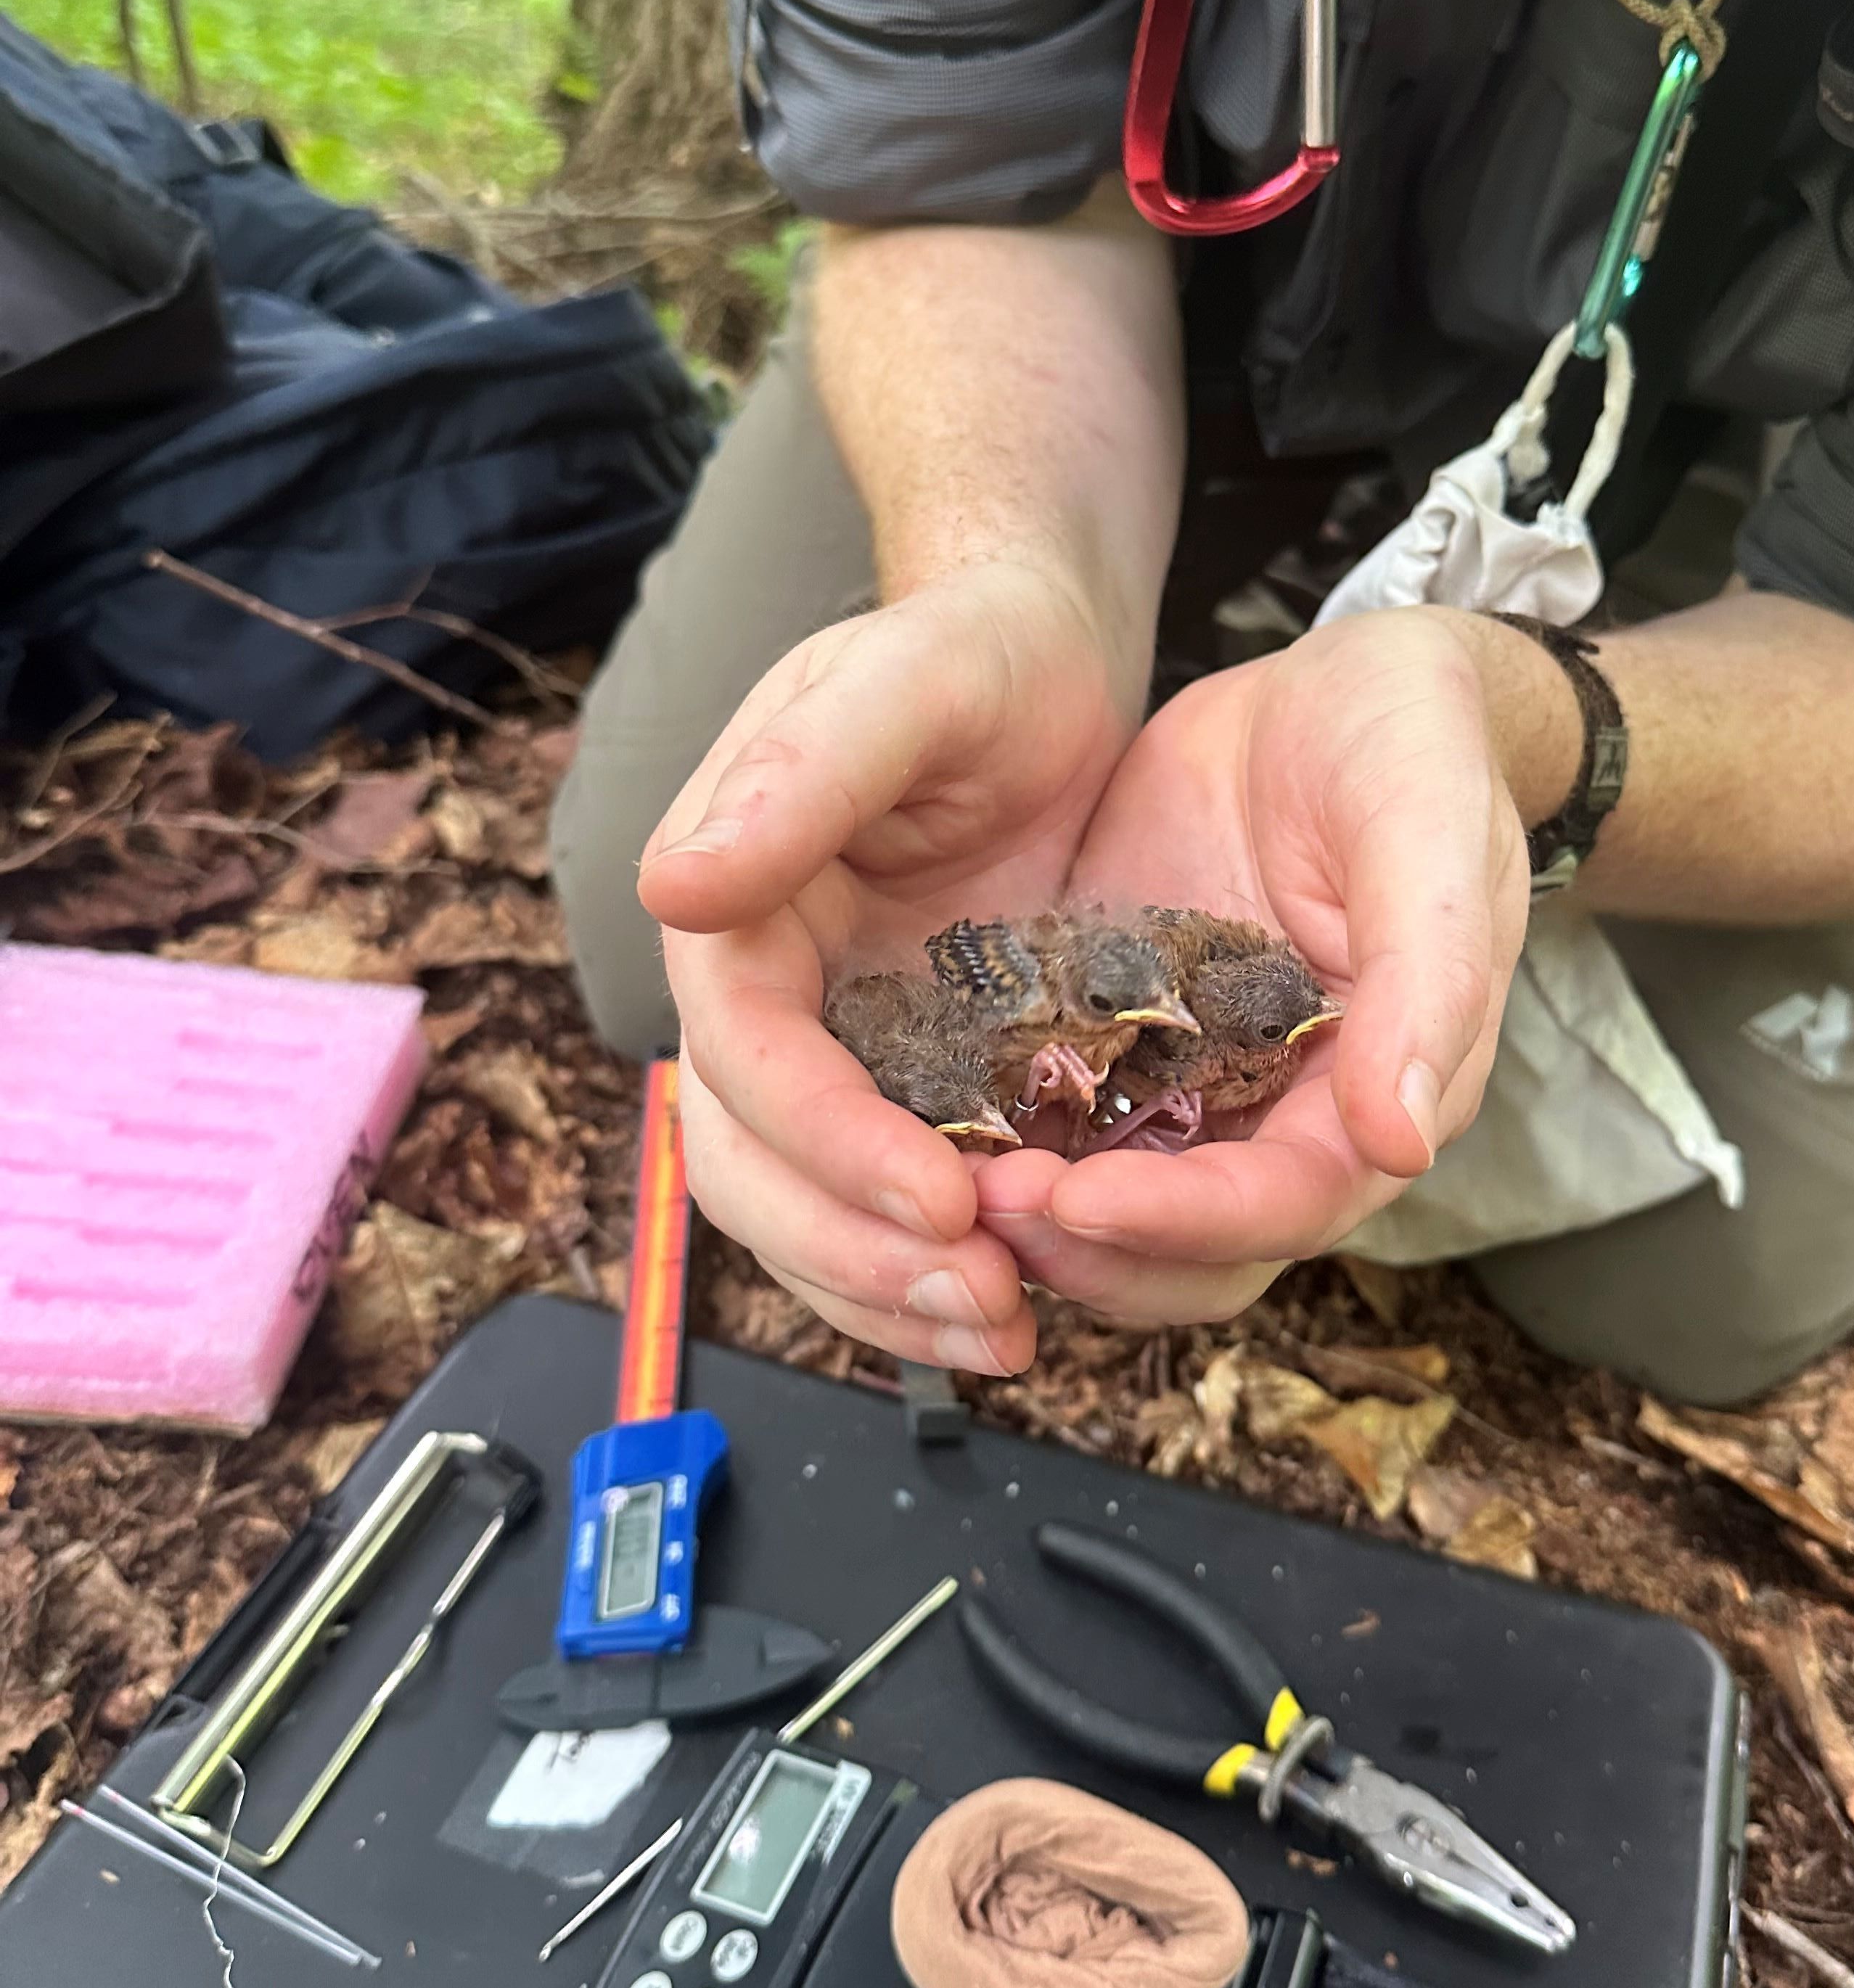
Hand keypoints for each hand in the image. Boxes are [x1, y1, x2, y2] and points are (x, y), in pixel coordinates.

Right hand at [637, 559, 1140, 1374]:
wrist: (1043, 659)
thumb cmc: (976, 652)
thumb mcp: (905, 682)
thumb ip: (798, 775)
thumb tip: (675, 886)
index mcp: (734, 905)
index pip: (744, 1057)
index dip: (827, 1142)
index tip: (940, 1201)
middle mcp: (763, 992)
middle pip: (751, 1165)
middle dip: (851, 1253)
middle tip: (983, 1300)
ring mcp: (832, 1046)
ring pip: (802, 1214)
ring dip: (885, 1297)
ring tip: (1005, 1335)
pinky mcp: (909, 1080)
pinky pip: (880, 1208)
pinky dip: (923, 1275)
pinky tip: (1013, 1309)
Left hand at [968, 610, 1535, 1323]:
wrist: (1334, 689)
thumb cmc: (1408, 744)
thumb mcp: (1429, 830)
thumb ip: (1430, 979)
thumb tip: (1401, 1142)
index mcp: (1382, 1089)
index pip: (1289, 1205)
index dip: (1185, 1220)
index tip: (1079, 1202)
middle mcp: (1288, 1115)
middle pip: (1192, 1250)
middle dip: (1088, 1247)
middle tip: (980, 1202)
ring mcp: (1196, 1083)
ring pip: (1116, 1216)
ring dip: (1034, 1222)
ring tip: (939, 1181)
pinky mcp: (1120, 1038)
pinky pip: (1058, 1126)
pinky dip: (1001, 1143)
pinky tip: (921, 1119)